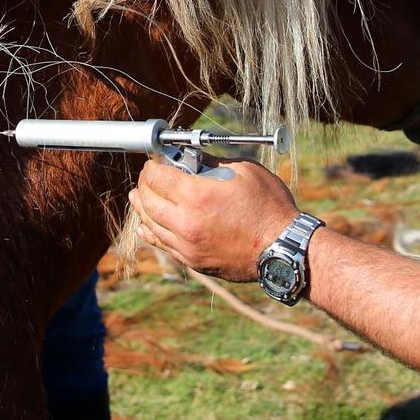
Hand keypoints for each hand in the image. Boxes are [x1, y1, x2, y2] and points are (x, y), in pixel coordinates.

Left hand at [131, 157, 299, 282]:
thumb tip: (192, 158)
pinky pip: (162, 244)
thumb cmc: (269, 207)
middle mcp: (185, 222)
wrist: (282, 248)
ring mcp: (187, 245)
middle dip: (144, 184)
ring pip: (150, 223)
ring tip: (137, 197)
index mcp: (196, 196)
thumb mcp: (244, 171)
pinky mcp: (192, 261)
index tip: (155, 161)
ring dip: (141, 207)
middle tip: (147, 176)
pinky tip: (146, 225)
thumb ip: (212, 163)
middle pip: (148, 199)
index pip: (157, 177)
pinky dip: (151, 232)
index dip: (152, 165)